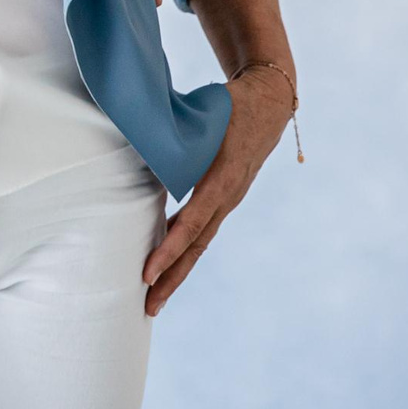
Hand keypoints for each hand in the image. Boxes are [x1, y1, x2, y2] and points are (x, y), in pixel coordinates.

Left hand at [140, 62, 291, 314]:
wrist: (271, 102)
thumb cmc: (232, 103)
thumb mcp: (206, 113)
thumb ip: (176, 130)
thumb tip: (136, 137)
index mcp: (223, 178)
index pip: (192, 222)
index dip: (169, 248)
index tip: (147, 271)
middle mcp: (228, 196)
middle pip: (197, 246)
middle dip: (171, 277)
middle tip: (147, 306)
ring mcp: (229, 200)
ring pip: (201, 244)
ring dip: (177, 272)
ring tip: (153, 299)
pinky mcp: (226, 199)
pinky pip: (203, 231)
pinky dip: (185, 251)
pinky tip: (167, 266)